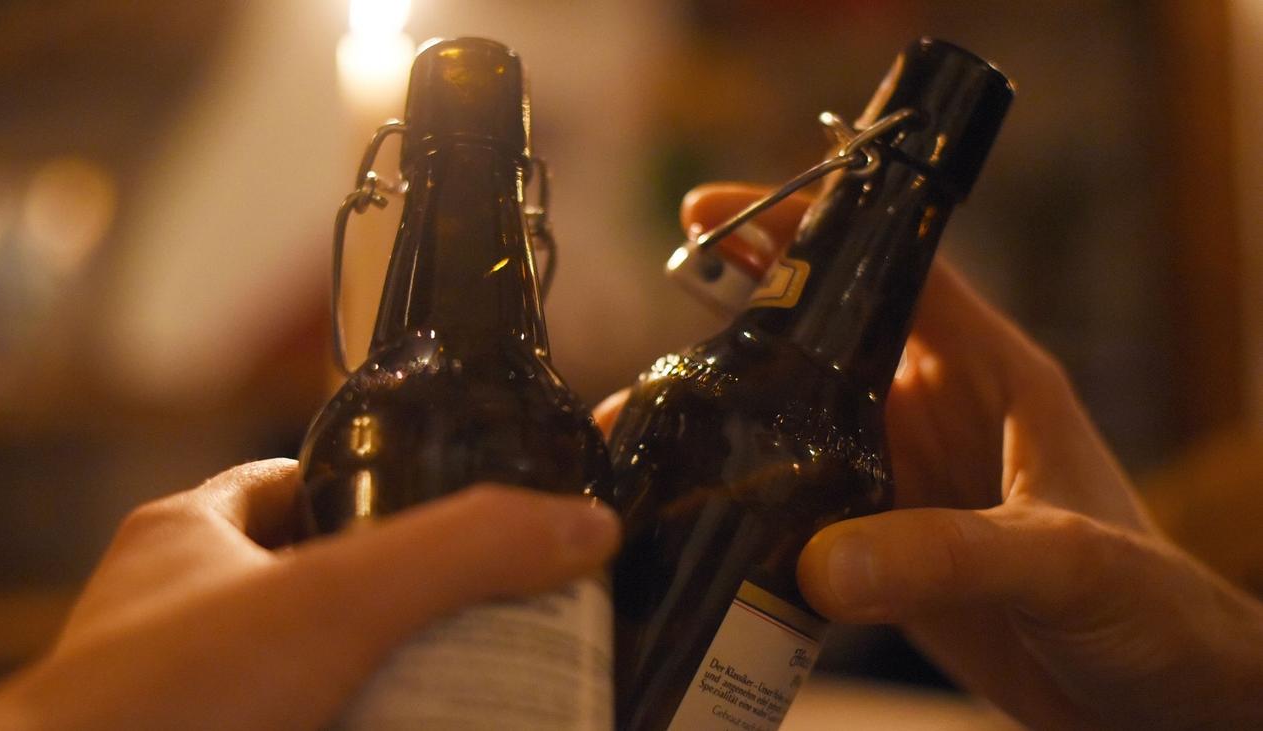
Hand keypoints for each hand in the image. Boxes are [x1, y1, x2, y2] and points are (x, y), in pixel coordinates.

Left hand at [0, 460, 619, 729]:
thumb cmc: (163, 701)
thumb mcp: (336, 598)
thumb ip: (463, 550)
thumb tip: (587, 525)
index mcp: (192, 538)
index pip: (300, 481)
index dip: (381, 484)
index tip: (456, 507)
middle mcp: (183, 616)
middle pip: (323, 586)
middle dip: (407, 603)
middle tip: (494, 618)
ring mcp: (193, 697)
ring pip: (318, 673)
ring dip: (391, 680)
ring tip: (481, 688)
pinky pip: (307, 721)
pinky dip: (362, 722)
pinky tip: (420, 728)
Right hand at [599, 183, 1262, 729]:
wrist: (1156, 703)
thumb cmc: (1152, 610)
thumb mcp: (1063, 561)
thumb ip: (948, 552)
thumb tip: (819, 563)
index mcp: (990, 375)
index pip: (894, 269)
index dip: (811, 228)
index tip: (716, 211)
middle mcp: (935, 414)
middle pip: (822, 342)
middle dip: (736, 325)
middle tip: (652, 329)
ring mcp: (903, 480)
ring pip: (795, 427)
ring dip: (726, 424)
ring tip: (642, 428)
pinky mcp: (882, 545)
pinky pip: (798, 509)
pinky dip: (743, 507)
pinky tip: (688, 514)